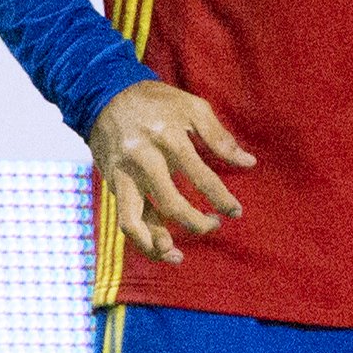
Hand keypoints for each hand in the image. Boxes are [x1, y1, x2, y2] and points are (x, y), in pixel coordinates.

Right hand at [88, 80, 249, 264]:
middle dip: (196, 223)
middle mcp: (142, 160)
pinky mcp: (111, 184)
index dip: (221, 198)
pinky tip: (159, 248)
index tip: (236, 212)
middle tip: (215, 224)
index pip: (200, 176)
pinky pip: (123, 218)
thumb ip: (220, 137)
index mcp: (167, 138)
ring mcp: (122, 175)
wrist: (103, 95)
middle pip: (170, 204)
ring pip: (134, 221)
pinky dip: (140, 238)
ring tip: (178, 257)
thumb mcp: (192, 107)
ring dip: (156, 243)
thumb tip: (248, 162)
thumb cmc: (156, 102)